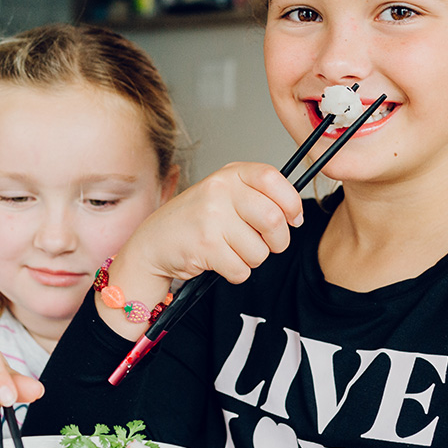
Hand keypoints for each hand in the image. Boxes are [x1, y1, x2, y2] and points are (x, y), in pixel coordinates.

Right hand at [127, 162, 302, 285]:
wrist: (153, 244)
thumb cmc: (194, 221)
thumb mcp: (224, 195)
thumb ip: (257, 196)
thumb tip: (295, 215)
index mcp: (228, 175)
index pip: (273, 178)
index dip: (291, 202)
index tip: (293, 218)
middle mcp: (219, 190)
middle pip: (273, 219)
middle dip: (277, 241)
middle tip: (266, 244)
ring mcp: (211, 218)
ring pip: (260, 251)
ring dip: (252, 259)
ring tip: (231, 250)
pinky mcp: (205, 246)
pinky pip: (242, 269)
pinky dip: (235, 273)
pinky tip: (219, 261)